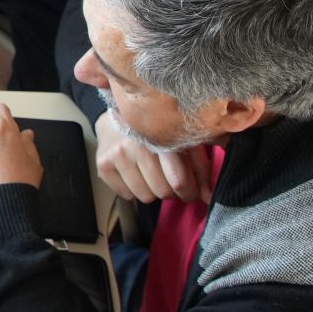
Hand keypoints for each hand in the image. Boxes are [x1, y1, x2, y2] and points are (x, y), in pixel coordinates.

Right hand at [92, 111, 211, 203]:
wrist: (117, 113)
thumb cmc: (157, 130)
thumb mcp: (183, 140)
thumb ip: (200, 167)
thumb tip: (209, 198)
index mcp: (161, 136)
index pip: (178, 180)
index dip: (189, 192)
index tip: (191, 191)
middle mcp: (135, 145)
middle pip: (162, 192)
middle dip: (172, 192)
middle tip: (171, 182)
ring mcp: (116, 155)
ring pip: (145, 196)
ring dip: (153, 191)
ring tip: (152, 175)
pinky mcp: (103, 165)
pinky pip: (127, 195)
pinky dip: (134, 190)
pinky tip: (135, 174)